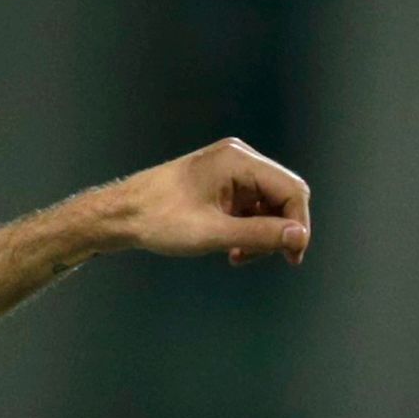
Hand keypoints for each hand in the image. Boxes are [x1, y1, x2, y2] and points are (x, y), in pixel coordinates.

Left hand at [112, 138, 311, 265]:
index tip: (291, 257)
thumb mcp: (213, 233)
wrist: (120, 215)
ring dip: (260, 234)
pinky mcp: (219, 184)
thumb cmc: (158, 220)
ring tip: (237, 256)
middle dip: (276, 230)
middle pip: (281, 196)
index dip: (297, 224)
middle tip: (261, 258)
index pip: (291, 190)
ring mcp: (228, 170)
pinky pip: (248, 207)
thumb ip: (259, 235)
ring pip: (266, 205)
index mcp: (238, 160)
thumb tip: (298, 237)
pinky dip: (245, 229)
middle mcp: (237, 158)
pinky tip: (231, 249)